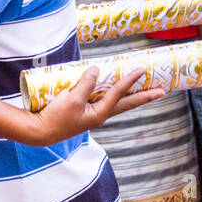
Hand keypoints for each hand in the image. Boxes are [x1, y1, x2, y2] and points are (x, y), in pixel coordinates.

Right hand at [26, 67, 164, 145]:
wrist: (39, 131)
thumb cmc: (56, 118)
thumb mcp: (71, 99)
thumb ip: (86, 84)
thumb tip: (97, 69)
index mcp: (100, 114)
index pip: (120, 94)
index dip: (131, 80)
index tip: (142, 69)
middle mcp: (101, 114)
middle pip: (128, 103)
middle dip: (145, 96)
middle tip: (162, 91)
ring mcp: (93, 112)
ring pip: (117, 101)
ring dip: (131, 94)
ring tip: (144, 88)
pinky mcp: (84, 109)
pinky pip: (103, 98)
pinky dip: (112, 92)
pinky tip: (113, 86)